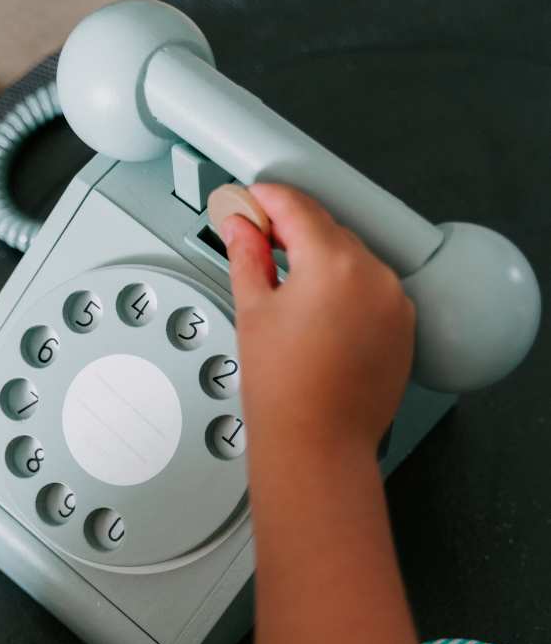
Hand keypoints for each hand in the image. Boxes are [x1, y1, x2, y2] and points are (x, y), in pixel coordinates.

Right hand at [223, 183, 414, 458]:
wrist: (318, 444)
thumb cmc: (285, 392)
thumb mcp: (253, 311)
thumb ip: (246, 256)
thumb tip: (240, 227)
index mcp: (333, 263)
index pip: (297, 207)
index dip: (266, 199)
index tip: (249, 201)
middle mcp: (373, 276)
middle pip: (327, 230)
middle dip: (291, 230)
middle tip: (255, 240)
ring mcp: (393, 301)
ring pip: (352, 259)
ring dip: (320, 259)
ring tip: (284, 285)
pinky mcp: (403, 326)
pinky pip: (372, 289)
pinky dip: (346, 288)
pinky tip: (317, 312)